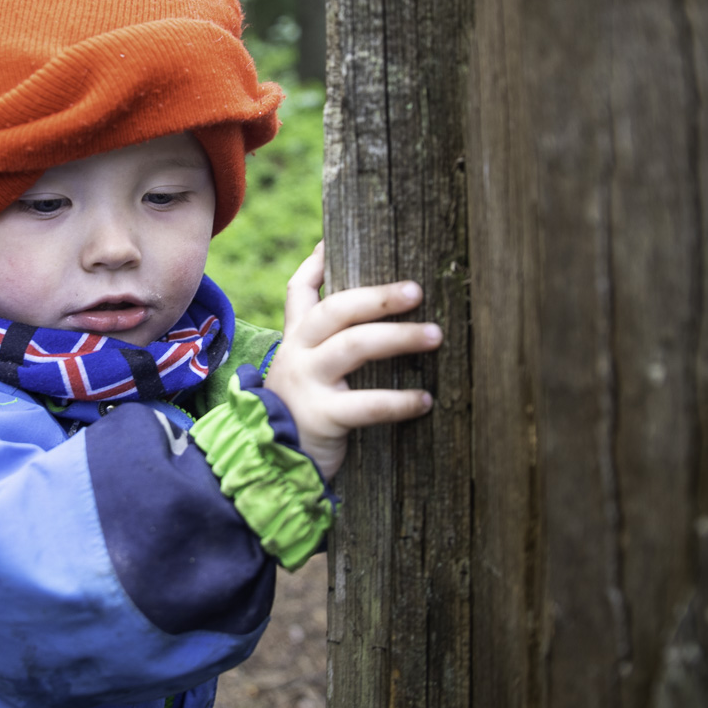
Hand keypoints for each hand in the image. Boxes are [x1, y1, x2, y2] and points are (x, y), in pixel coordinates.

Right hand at [263, 241, 441, 479]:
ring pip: (354, 346)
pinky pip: (365, 404)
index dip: (318, 263)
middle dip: (378, 296)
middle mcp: (298, 354)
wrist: (271, 466)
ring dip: (398, 337)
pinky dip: (399, 401)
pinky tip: (425, 400)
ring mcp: (307, 383)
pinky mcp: (321, 417)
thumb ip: (328, 347)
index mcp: (296, 340)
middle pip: (335, 309)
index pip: (299, 291)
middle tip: (417, 290)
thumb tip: (380, 320)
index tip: (339, 241)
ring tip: (436, 335)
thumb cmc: (301, 416)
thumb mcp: (304, 374)